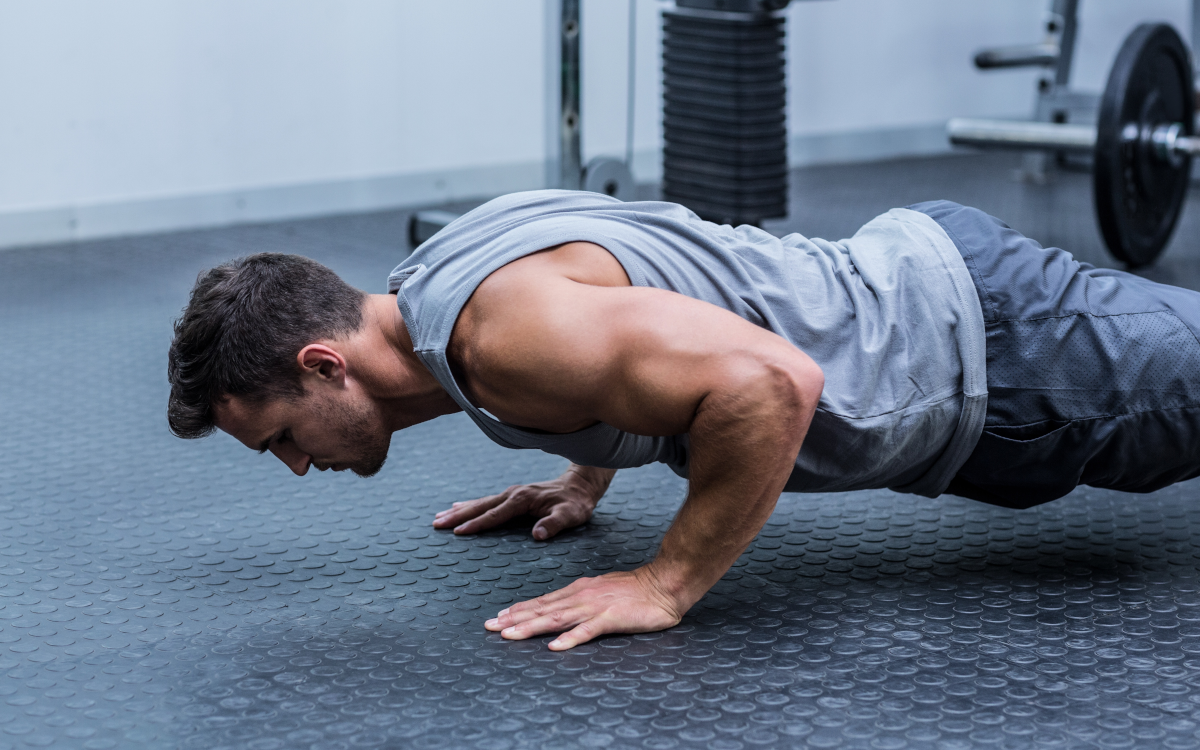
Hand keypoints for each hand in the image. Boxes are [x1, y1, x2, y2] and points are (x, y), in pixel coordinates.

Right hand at [432, 466, 611, 539]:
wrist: (580, 485)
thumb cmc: (576, 504)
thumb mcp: (570, 515)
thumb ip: (554, 524)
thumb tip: (538, 535)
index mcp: (523, 499)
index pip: (496, 514)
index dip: (477, 524)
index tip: (459, 532)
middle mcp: (513, 494)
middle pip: (481, 506)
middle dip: (458, 516)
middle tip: (437, 524)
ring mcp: (511, 493)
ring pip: (480, 502)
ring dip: (459, 510)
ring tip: (438, 518)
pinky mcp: (512, 495)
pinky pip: (486, 501)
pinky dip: (470, 505)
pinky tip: (458, 507)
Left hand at [484, 567, 683, 649]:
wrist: (663, 583)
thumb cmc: (635, 590)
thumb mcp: (601, 590)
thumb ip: (581, 599)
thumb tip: (561, 608)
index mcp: (578, 591)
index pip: (542, 601)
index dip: (518, 609)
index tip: (498, 617)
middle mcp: (580, 597)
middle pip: (541, 609)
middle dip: (513, 619)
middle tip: (489, 627)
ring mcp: (594, 607)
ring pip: (555, 619)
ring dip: (530, 627)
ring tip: (509, 635)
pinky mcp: (610, 618)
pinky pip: (586, 631)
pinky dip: (569, 639)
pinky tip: (554, 647)